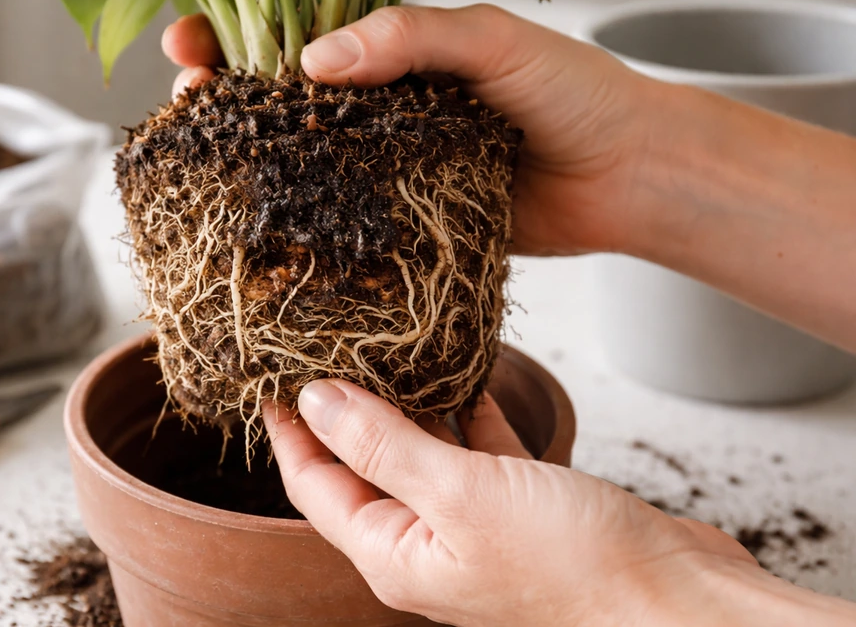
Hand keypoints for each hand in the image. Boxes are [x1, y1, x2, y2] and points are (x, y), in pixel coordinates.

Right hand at [162, 6, 855, 350]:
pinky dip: (303, 220)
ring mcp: (389, 165)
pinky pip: (344, 218)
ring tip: (204, 163)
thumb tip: (313, 59)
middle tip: (187, 99)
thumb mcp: (494, 42)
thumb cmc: (576, 94)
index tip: (191, 39)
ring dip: (250, 160)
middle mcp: (383, 105)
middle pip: (283, 96)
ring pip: (304, 159)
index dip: (237, 28)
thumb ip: (409, 38)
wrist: (629, 176)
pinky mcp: (406, 219)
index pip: (299, 28)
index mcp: (398, 50)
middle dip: (224, 94)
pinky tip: (264, 227)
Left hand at [263, 381, 762, 626]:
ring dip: (406, 404)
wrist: (678, 602)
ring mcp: (475, 524)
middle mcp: (428, 543)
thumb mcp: (462, 494)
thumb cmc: (576, 567)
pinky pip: (475, 450)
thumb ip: (385, 446)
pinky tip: (464, 374)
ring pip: (421, 454)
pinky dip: (465, 412)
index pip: (316, 487)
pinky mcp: (519, 506)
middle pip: (364, 468)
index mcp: (395, 554)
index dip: (290, 432)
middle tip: (325, 346)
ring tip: (386, 346)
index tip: (270, 376)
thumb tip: (316, 401)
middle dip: (342, 410)